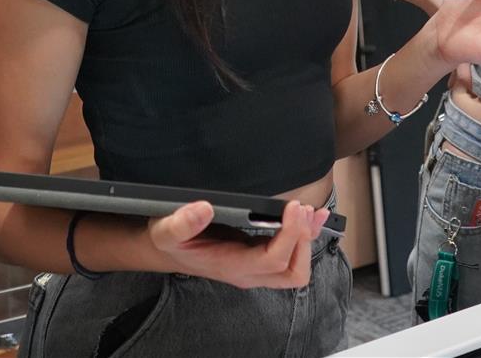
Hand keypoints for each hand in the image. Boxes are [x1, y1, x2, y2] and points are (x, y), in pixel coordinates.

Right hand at [146, 199, 328, 289]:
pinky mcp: (258, 257)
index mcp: (231, 266)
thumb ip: (181, 223)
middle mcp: (248, 272)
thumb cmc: (169, 242)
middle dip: (304, 241)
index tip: (292, 207)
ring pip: (295, 268)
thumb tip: (203, 209)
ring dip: (308, 240)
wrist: (167, 252)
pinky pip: (290, 255)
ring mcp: (255, 267)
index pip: (272, 259)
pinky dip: (303, 237)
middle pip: (293, 273)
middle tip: (302, 211)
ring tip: (314, 213)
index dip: (289, 235)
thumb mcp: (166, 231)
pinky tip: (310, 217)